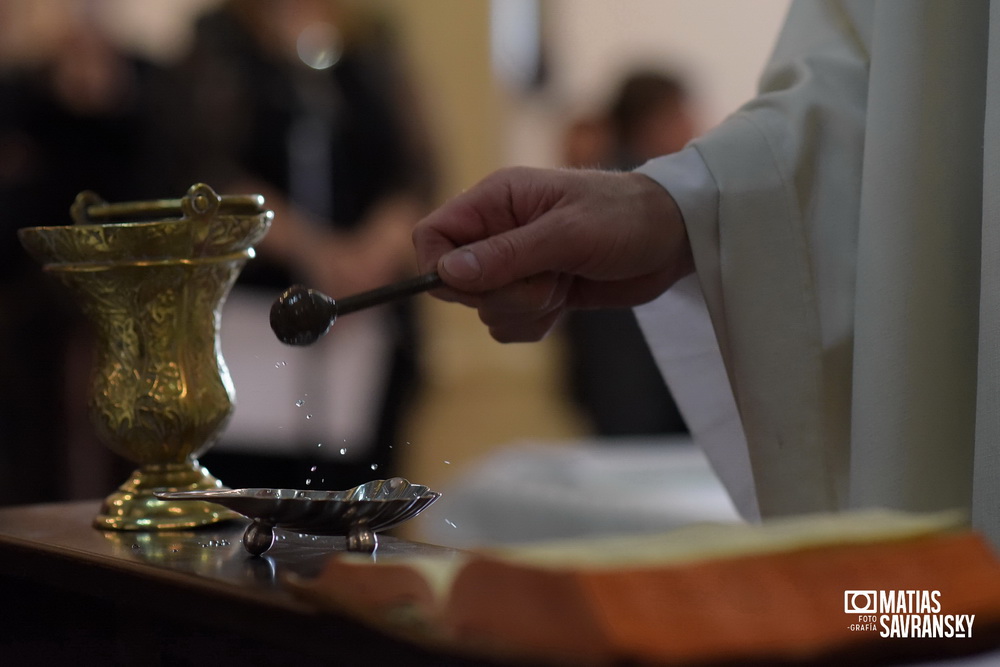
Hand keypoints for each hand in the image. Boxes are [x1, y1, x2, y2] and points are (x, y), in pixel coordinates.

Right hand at [412, 167, 693, 341]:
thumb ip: (507, 254)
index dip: (442, 267)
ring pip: (486, 309)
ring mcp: (517, 265)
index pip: (434, 236)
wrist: (676, 238)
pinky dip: (536, 323)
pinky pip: (510, 325)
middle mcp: (499, 231)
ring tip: (564, 285)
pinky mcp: (537, 293)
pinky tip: (568, 303)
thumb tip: (447, 273)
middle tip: (547, 281)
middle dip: (501, 295)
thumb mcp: (567, 234)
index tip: (478, 285)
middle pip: (457, 282)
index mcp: (497, 201)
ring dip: (525, 310)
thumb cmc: (627, 218)